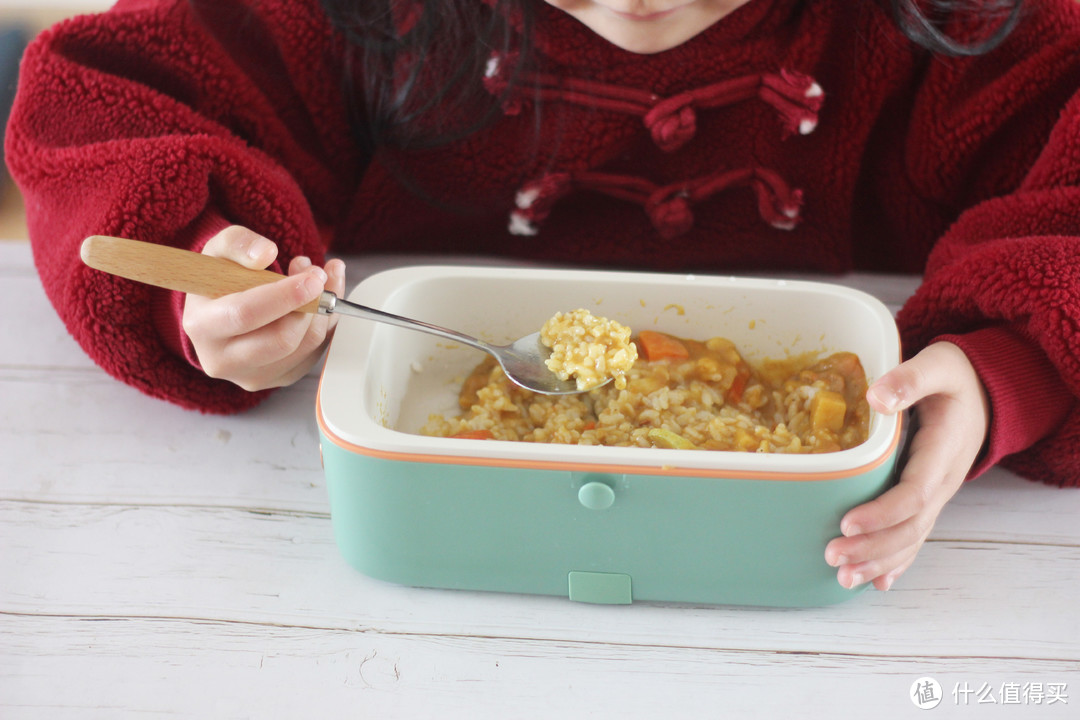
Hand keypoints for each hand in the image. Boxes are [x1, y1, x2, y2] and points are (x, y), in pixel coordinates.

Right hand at [181, 226, 345, 390]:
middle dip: (310, 306)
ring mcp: (251, 376)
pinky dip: (325, 325)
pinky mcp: (277, 379)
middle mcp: (222, 360)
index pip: (246, 315)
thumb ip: (238, 243)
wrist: (220, 311)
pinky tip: (320, 302)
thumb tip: (265, 254)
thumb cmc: (219, 279)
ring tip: (319, 280)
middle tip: (318, 275)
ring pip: (304, 348)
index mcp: (202, 326)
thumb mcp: (218, 250)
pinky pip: (314, 355)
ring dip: (323, 312)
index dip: (284, 296)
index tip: (311, 277)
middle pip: (281, 340)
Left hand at [824, 342, 989, 590]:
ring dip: (878, 561)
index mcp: (942, 451)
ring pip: (912, 538)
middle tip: (832, 556)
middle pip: (910, 526)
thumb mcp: (938, 365)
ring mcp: (938, 494)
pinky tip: (874, 582)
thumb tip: (877, 398)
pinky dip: (896, 561)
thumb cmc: (955, 376)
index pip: (915, 493)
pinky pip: (915, 536)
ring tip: (844, 577)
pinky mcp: (929, 498)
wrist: (985, 391)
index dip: (882, 513)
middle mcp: (943, 480)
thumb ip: (910, 379)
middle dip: (872, 547)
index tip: (847, 523)